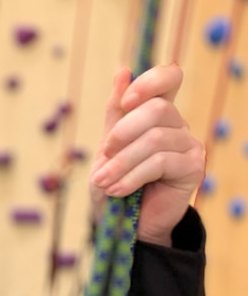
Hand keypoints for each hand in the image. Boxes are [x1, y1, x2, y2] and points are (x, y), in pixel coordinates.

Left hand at [90, 64, 204, 245]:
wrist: (123, 224)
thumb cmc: (113, 183)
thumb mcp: (107, 147)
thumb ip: (115, 113)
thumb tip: (122, 71)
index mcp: (158, 114)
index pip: (169, 78)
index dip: (148, 83)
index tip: (125, 102)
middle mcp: (177, 125)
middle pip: (157, 110)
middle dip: (122, 134)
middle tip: (104, 156)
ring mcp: (188, 145)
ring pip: (154, 140)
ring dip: (121, 163)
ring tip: (102, 182)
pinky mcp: (193, 168)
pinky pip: (160, 162)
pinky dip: (131, 176)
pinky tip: (117, 190)